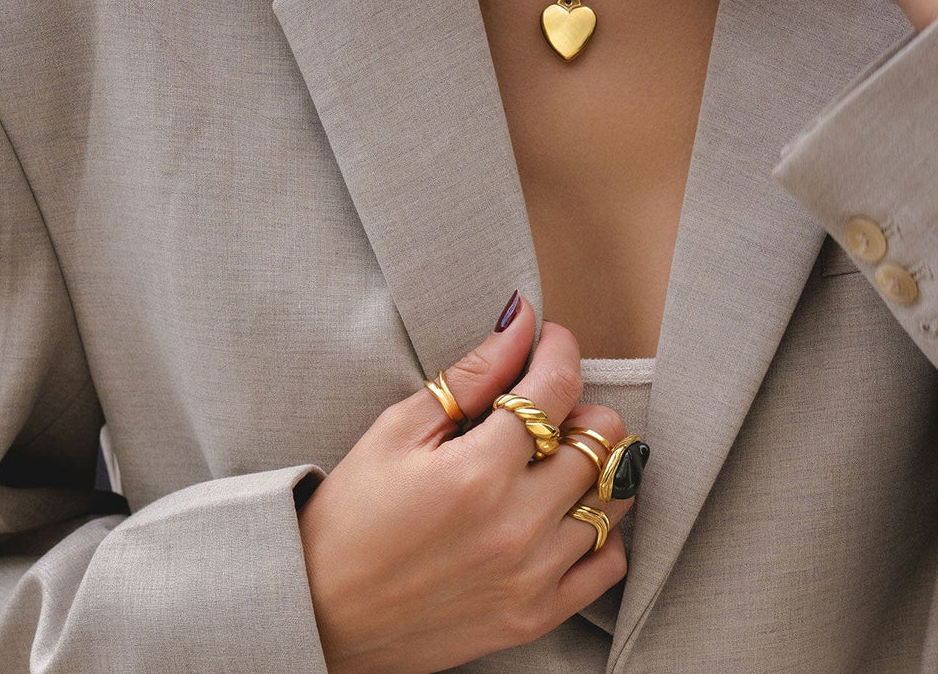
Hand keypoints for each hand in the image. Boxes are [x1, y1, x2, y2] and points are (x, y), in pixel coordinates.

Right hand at [298, 296, 633, 673]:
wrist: (321, 616)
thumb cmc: (351, 515)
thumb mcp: (397, 431)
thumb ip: (471, 374)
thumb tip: (521, 320)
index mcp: (478, 472)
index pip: (556, 386)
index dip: (559, 348)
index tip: (548, 340)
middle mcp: (518, 525)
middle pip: (602, 437)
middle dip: (580, 403)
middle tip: (546, 406)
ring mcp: (533, 575)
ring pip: (616, 495)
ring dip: (596, 462)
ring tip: (555, 457)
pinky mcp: (537, 615)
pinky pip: (611, 561)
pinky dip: (602, 527)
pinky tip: (567, 511)